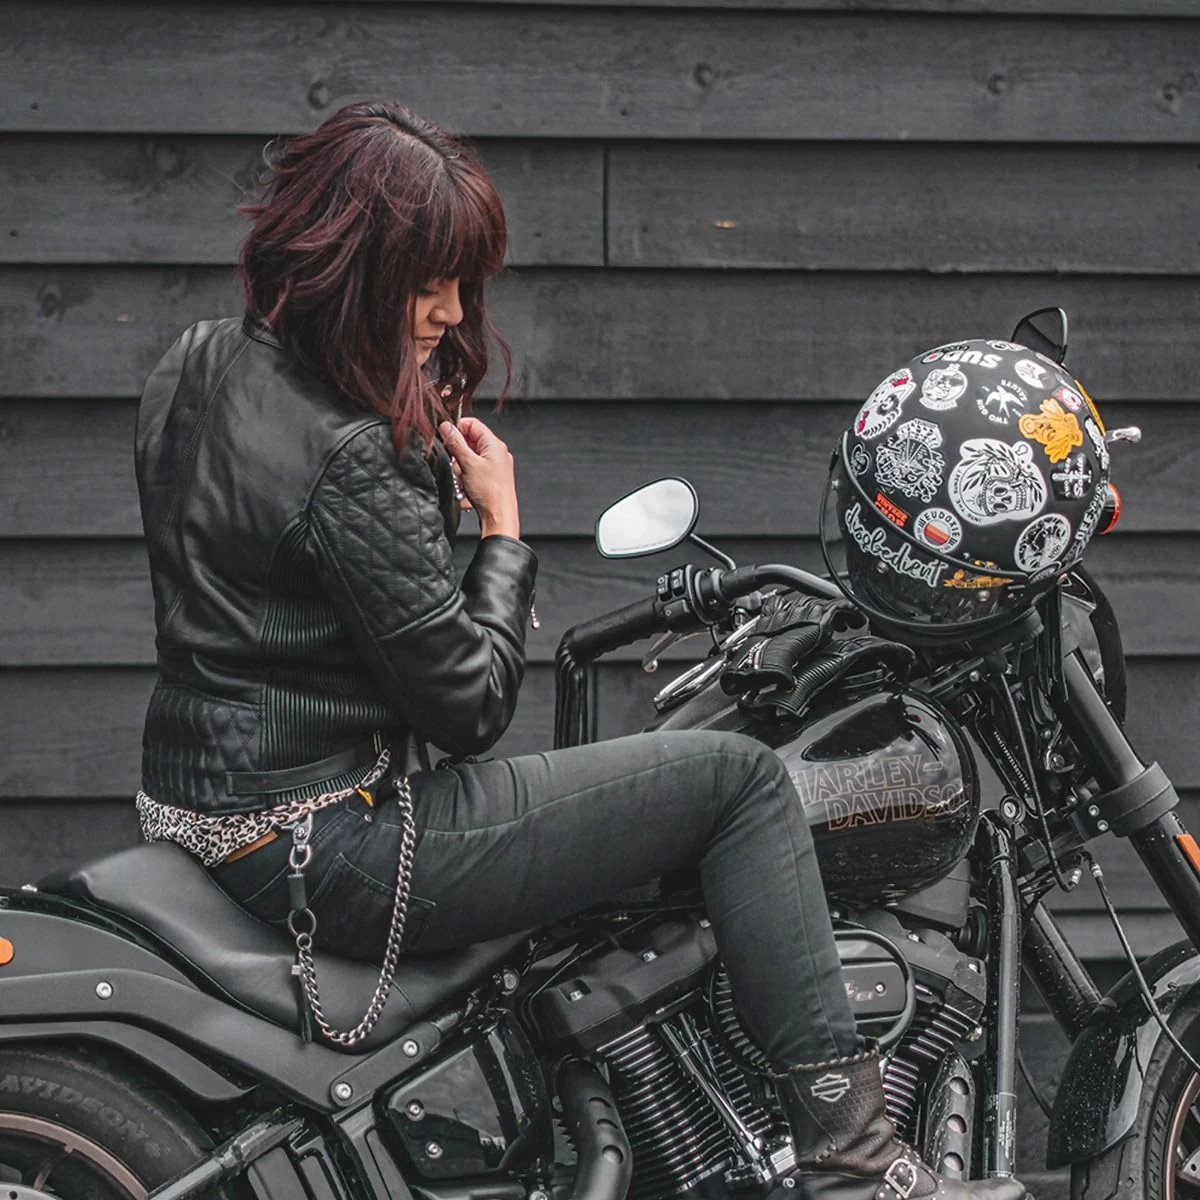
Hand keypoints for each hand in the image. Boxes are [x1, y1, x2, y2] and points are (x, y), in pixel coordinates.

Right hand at [438, 417, 519, 539]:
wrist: (499, 516)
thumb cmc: (490, 492)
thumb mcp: (467, 464)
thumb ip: (455, 443)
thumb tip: (446, 427)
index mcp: (494, 444)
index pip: (472, 424)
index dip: (457, 429)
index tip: (446, 438)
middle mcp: (496, 453)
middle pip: (469, 442)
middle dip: (458, 454)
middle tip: (457, 466)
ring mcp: (494, 466)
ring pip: (468, 458)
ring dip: (460, 468)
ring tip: (463, 480)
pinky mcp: (491, 478)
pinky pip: (472, 470)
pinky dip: (465, 477)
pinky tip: (466, 487)